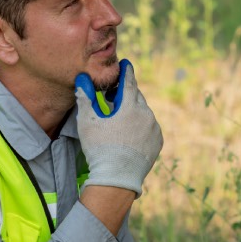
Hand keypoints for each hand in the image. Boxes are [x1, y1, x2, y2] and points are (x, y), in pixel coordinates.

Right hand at [74, 59, 163, 195]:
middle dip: (126, 94)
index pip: (129, 81)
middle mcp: (147, 114)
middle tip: (114, 97)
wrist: (117, 178)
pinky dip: (141, 126)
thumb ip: (85, 97)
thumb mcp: (88, 122)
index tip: (126, 63)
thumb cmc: (100, 148)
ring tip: (120, 120)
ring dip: (133, 112)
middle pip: (136, 97)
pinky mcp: (158, 141)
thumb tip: (82, 79)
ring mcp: (154, 128)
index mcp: (130, 106)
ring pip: (143, 113)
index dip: (126, 71)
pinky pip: (149, 127)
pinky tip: (129, 134)